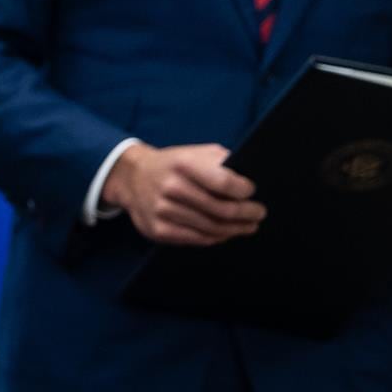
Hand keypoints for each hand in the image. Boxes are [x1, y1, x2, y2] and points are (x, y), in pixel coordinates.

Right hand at [103, 142, 265, 245]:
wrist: (132, 178)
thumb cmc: (172, 165)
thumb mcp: (194, 152)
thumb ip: (220, 161)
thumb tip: (249, 177)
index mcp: (183, 164)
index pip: (224, 182)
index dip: (244, 190)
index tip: (252, 192)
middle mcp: (172, 187)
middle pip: (221, 209)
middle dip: (247, 213)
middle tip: (258, 213)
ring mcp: (163, 211)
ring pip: (212, 227)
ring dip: (236, 229)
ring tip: (248, 226)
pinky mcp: (159, 230)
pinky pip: (197, 239)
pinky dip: (217, 238)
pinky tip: (226, 233)